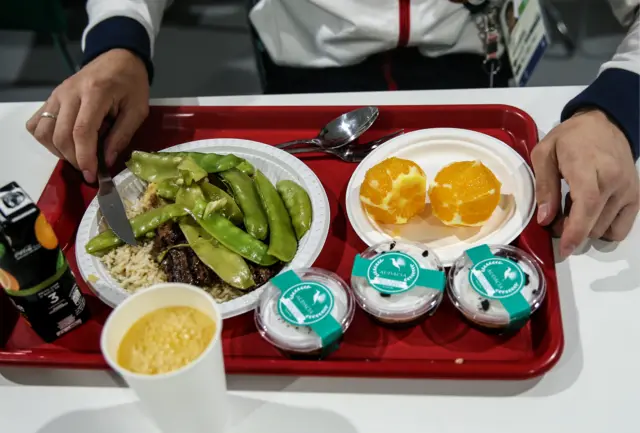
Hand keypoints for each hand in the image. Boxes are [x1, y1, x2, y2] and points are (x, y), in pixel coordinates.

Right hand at [26, 49, 149, 182]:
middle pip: (60, 135)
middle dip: (74, 159)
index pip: (81, 131)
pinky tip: (65, 143)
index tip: (92, 175)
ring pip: (44, 132)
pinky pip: (37, 123)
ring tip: (79, 155)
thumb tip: (107, 161)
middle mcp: (70, 93)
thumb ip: (122, 136)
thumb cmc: (131, 83)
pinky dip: (47, 139)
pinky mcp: (51, 97)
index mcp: (95, 93)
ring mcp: (57, 94)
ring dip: (59, 151)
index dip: (85, 157)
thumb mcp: (137, 110)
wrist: (118, 58)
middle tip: (91, 168)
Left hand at [532, 109, 638, 257]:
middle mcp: (615, 181)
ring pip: (606, 229)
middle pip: (595, 223)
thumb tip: (545, 219)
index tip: (564, 248)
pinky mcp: (636, 196)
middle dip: (571, 231)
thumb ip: (544, 187)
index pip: (587, 206)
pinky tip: (591, 214)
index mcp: (589, 167)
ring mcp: (629, 190)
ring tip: (573, 209)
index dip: (575, 231)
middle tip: (555, 219)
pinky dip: (603, 229)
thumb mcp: (544, 154)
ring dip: (585, 229)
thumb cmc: (569, 138)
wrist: (604, 123)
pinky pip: (621, 228)